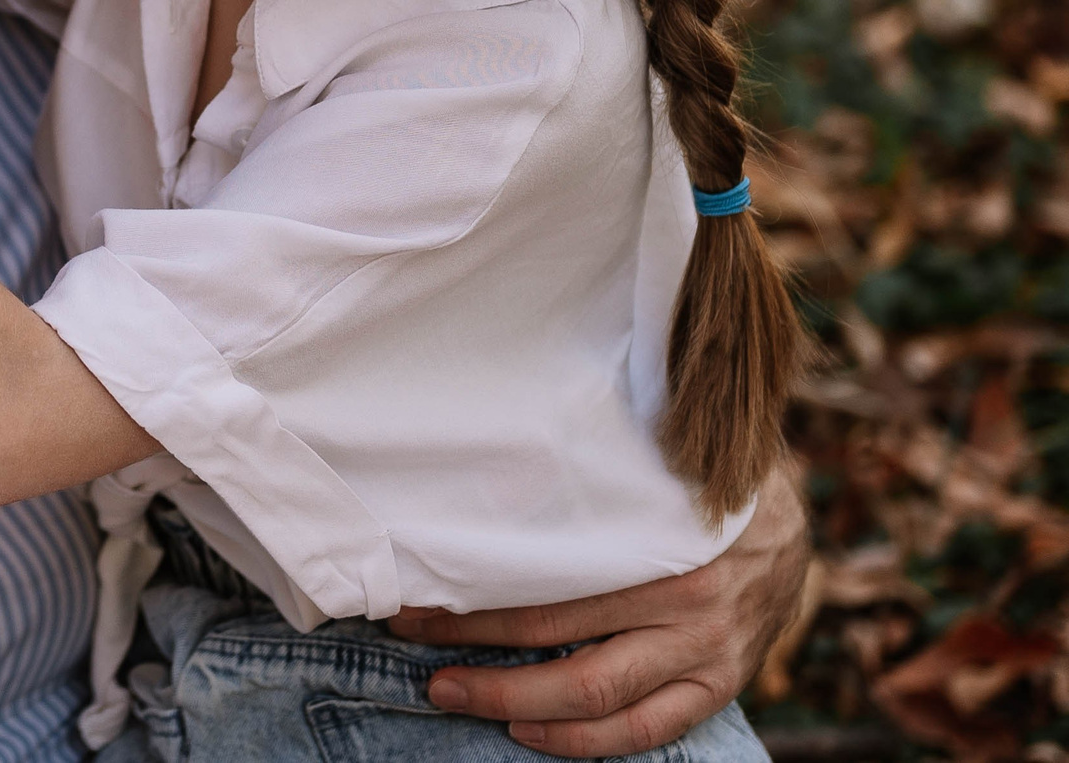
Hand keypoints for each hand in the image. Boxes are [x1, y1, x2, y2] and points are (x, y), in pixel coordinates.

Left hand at [389, 463, 810, 755]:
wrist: (795, 529)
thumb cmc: (699, 492)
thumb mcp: (647, 477)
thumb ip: (588, 492)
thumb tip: (486, 488)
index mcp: (662, 546)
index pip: (548, 583)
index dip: (475, 597)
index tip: (416, 594)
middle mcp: (687, 606)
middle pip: (563, 647)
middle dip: (478, 654)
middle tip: (417, 650)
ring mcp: (707, 655)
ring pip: (598, 699)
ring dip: (515, 702)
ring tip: (454, 695)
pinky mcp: (720, 688)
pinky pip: (647, 731)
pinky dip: (582, 740)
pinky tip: (528, 730)